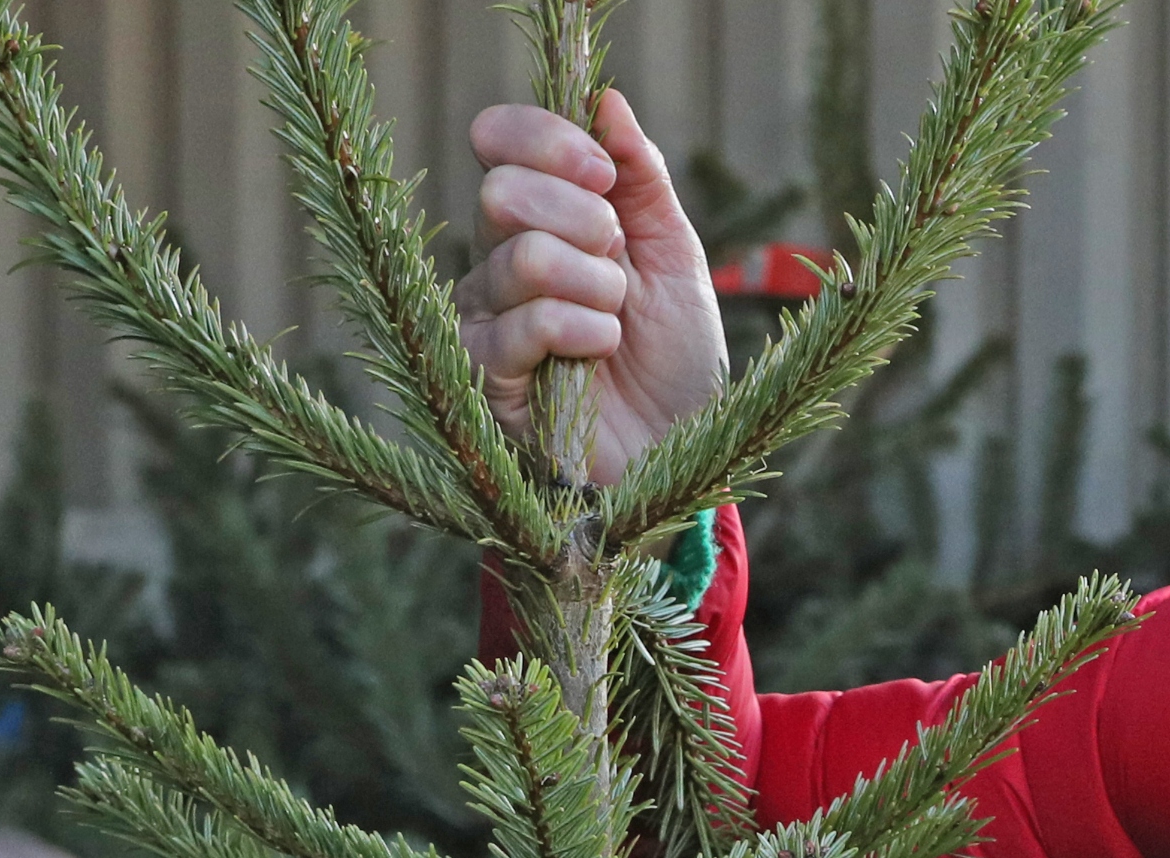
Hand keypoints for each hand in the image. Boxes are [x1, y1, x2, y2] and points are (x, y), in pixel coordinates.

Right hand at [455, 88, 724, 484]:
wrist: (685, 445)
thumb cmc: (677, 357)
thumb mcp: (676, 255)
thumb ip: (640, 178)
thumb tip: (607, 100)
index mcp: (540, 215)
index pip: (500, 138)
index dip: (548, 141)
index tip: (604, 175)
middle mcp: (497, 255)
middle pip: (502, 192)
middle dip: (585, 223)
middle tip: (620, 266)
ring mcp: (484, 313)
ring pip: (520, 257)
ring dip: (597, 288)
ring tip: (618, 323)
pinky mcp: (484, 373)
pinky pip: (521, 325)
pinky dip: (582, 332)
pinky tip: (602, 353)